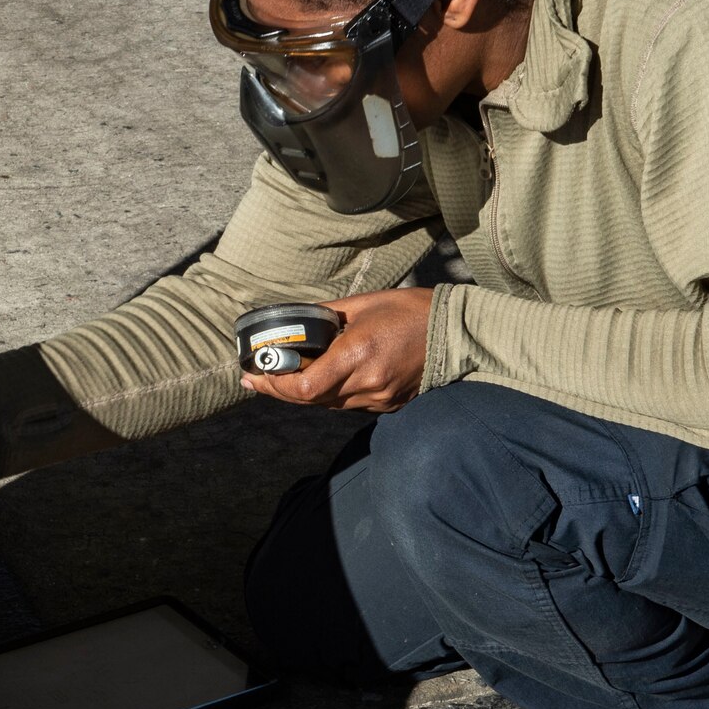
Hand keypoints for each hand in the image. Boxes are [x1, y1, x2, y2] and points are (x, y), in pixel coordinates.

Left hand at [242, 287, 433, 411]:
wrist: (454, 332)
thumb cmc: (409, 310)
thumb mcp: (363, 303)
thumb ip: (325, 314)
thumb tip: (295, 319)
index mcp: (357, 354)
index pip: (304, 388)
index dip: (274, 385)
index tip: (254, 374)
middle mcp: (367, 383)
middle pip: (309, 401)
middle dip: (279, 390)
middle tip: (256, 378)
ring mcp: (379, 398)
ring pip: (327, 405)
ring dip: (302, 394)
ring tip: (281, 378)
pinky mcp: (388, 404)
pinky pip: (347, 404)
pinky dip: (328, 395)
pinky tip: (318, 380)